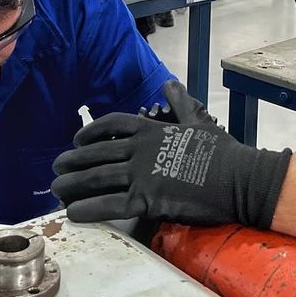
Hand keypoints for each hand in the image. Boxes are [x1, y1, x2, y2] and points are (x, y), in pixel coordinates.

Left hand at [51, 80, 290, 226]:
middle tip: (56, 168)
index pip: (111, 124)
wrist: (239, 178)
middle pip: (95, 153)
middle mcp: (141, 150)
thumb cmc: (222, 151)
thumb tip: (169, 83)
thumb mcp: (198, 120)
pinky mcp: (147, 200)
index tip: (76, 139)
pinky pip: (109, 205)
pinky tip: (73, 214)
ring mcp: (142, 175)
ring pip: (96, 179)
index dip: (89, 132)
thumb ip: (179, 102)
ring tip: (57, 190)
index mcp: (151, 130)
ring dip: (72, 185)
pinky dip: (88, 210)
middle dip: (72, 160)